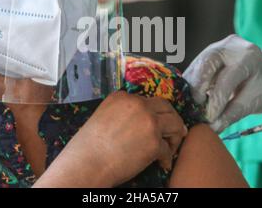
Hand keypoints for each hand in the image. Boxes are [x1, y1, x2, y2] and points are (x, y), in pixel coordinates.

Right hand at [35, 91, 187, 186]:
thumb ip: (123, 113)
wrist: (86, 163)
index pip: (148, 101)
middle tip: (175, 133)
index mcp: (122, 97)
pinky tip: (162, 164)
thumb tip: (142, 123)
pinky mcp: (154, 142)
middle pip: (166, 107)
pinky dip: (167, 158)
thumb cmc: (89, 146)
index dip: (156, 113)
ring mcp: (148, 122)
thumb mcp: (104, 116)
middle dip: (172, 120)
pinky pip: (168, 149)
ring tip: (170, 148)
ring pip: (175, 123)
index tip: (158, 124)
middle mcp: (138, 104)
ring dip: (175, 137)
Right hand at [183, 35, 261, 132]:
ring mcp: (218, 46)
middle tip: (195, 107)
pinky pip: (196, 66)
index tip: (209, 118)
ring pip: (197, 64)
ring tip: (192, 104)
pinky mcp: (208, 51)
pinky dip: (192, 82)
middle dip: (197, 87)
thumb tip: (212, 127)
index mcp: (249, 57)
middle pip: (206, 64)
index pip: (226, 79)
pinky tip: (192, 96)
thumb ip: (233, 113)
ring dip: (191, 86)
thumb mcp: (255, 102)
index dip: (215, 100)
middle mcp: (231, 46)